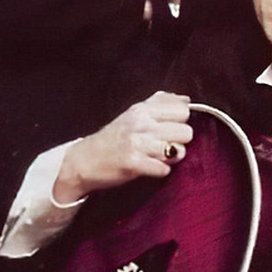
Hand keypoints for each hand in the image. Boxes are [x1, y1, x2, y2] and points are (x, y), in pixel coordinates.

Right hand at [57, 92, 193, 200]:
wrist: (85, 160)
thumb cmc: (114, 137)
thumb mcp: (135, 113)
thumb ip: (160, 103)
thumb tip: (186, 100)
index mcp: (143, 109)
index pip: (183, 110)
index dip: (181, 122)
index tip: (169, 129)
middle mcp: (141, 123)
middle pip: (186, 132)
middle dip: (179, 142)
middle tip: (164, 146)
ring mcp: (137, 143)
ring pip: (178, 150)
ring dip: (172, 158)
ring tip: (158, 158)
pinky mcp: (133, 163)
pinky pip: (164, 169)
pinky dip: (160, 171)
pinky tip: (150, 168)